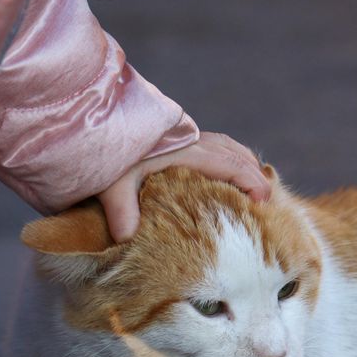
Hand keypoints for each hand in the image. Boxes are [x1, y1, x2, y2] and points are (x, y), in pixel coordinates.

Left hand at [99, 131, 269, 239]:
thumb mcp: (110, 182)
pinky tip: (227, 176)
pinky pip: (214, 146)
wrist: (89, 120)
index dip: (251, 182)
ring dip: (243, 165)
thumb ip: (120, 209)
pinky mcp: (176, 139)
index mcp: (184, 150)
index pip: (230, 164)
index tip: (264, 202)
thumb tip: (126, 237)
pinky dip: (228, 159)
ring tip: (254, 189)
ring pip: (226, 147)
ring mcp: (184, 137)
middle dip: (254, 176)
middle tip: (267, 202)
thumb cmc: (102, 154)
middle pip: (235, 153)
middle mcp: (189, 140)